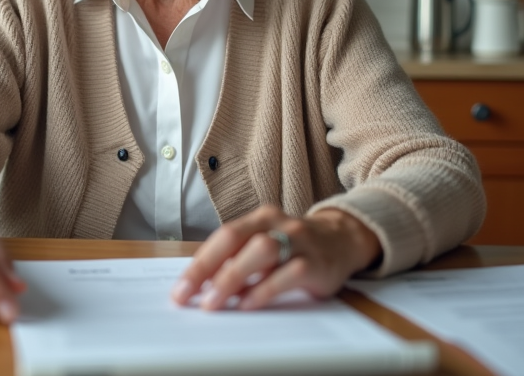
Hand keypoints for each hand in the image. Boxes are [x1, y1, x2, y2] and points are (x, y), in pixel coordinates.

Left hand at [171, 205, 380, 310]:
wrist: (343, 240)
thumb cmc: (294, 246)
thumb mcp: (265, 244)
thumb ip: (238, 259)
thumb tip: (201, 286)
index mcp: (259, 218)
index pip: (223, 236)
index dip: (199, 263)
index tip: (180, 289)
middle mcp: (277, 224)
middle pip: (236, 238)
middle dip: (208, 268)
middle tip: (190, 297)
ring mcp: (298, 241)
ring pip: (262, 251)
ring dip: (233, 278)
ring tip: (214, 303)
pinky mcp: (316, 263)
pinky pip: (288, 274)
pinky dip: (264, 290)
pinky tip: (248, 305)